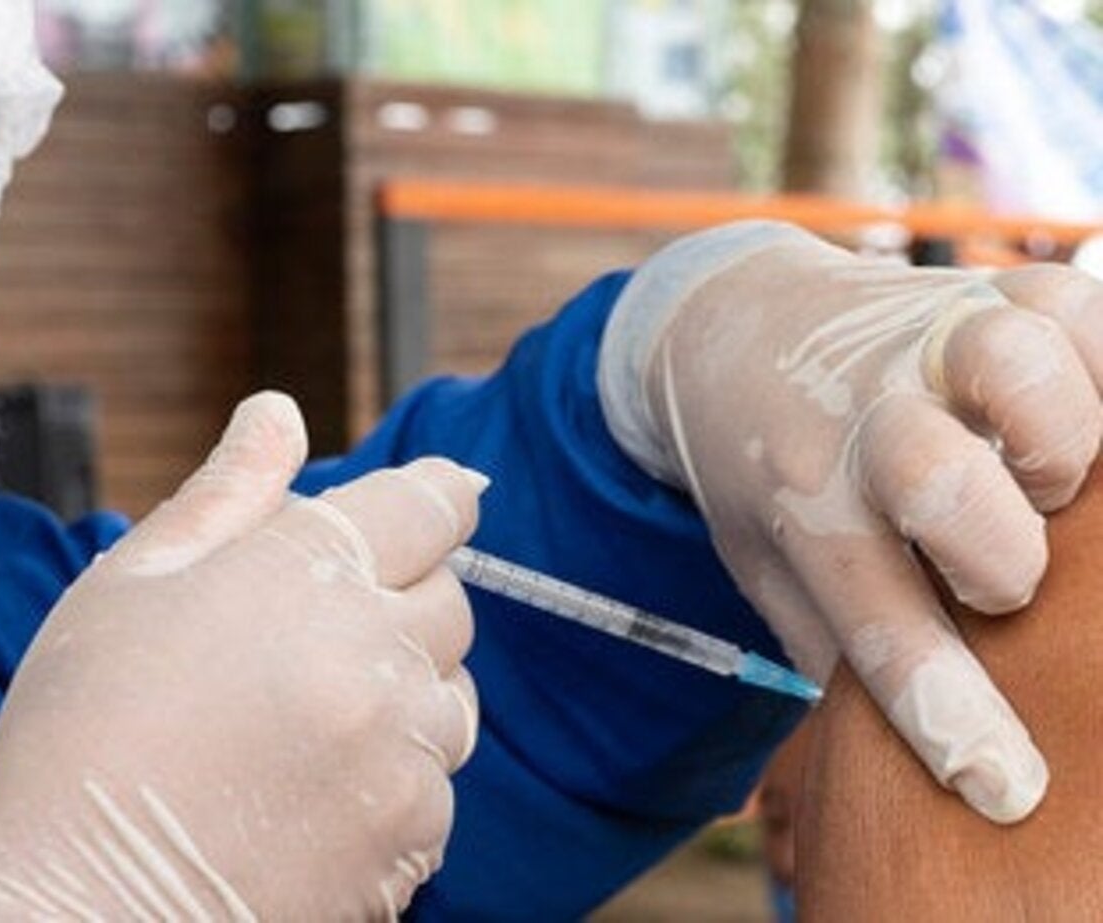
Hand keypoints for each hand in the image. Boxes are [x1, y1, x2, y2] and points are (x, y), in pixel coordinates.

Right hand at [0, 392, 485, 919]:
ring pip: (452, 694)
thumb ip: (225, 493)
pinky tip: (314, 789)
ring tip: (308, 717)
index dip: (438, 494)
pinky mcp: (412, 837)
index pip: (425, 505)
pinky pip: (440, 781)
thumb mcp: (128, 588)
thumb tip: (278, 414)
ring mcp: (402, 753)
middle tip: (322, 628)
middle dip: (402, 597)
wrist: (77, 918)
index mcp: (307, 573)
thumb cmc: (78, 745)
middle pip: (448, 601)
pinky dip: (398, 772)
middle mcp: (374, 656)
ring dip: (405, 688)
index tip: (449, 493)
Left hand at [599, 223, 1102, 823]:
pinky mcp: (1000, 288)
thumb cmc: (773, 479)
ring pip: (1017, 363)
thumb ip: (847, 644)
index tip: (1007, 788)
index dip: (947, 710)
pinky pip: (1085, 310)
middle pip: (932, 477)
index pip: (871, 620)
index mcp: (800, 502)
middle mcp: (861, 414)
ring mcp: (932, 336)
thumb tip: (939, 753)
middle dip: (994, 555)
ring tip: (1056, 481)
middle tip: (1006, 584)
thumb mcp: (773, 568)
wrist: (734, 330)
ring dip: (1062, 439)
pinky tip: (1096, 416)